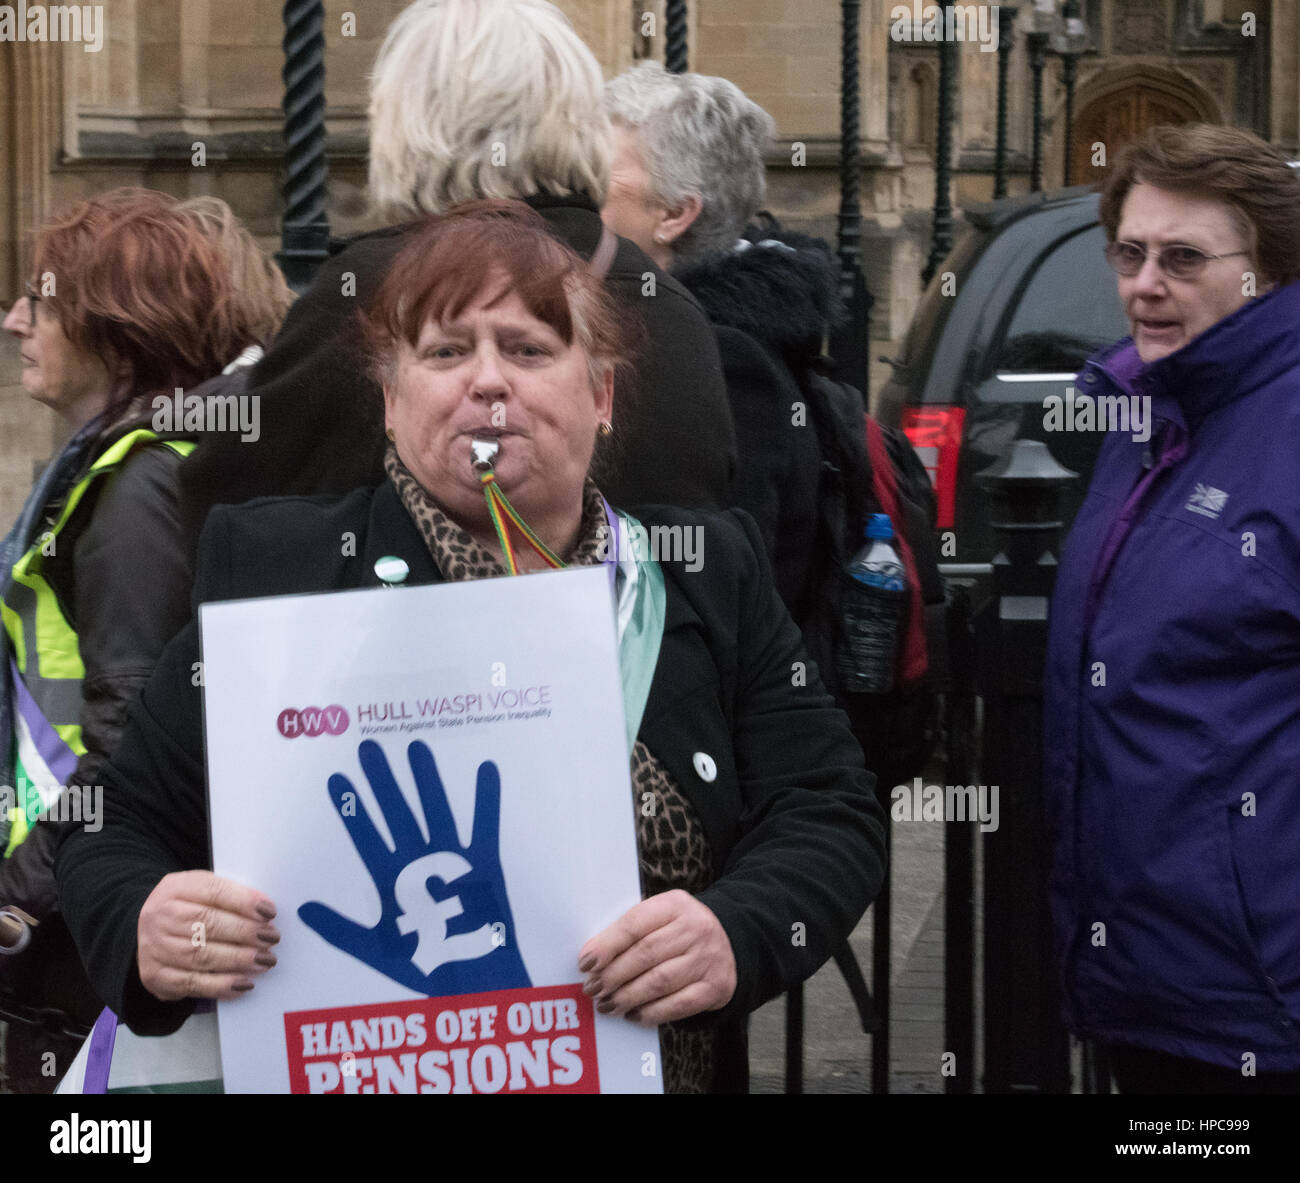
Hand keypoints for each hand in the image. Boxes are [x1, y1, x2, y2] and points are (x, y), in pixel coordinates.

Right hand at [137, 870, 278, 1001]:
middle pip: (207, 924)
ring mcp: (154, 947)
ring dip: (238, 959)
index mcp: (176, 887)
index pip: (213, 892)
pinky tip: (243, 984)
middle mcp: (159, 916)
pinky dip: (220, 985)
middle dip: (245, 932)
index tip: (269, 912)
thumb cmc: (188, 909)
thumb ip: (231, 897)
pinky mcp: (155, 976)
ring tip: (264, 960)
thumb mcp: (203, 891)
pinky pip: (191, 983)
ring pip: (200, 955)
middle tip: (271, 938)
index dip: (243, 902)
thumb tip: (265, 912)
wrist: (147, 932)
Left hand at [299, 740, 529, 995]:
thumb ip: (340, 929)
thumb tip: (300, 911)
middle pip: (398, 813)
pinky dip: (486, 801)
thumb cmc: (423, 964)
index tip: (336, 780)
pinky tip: (486, 770)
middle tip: (368, 749)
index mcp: (393, 880)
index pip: (367, 836)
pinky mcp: (484, 866)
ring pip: (436, 811)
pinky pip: (485, 827)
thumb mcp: (374, 949)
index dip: (352, 809)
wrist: (469, 980)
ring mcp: (452, 861)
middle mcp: (420, 862)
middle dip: (383, 782)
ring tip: (416, 748)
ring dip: (427, 781)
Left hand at [577, 890, 735, 1024]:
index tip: (585, 963)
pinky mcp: (716, 987)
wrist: (731, 941)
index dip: (607, 945)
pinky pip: (678, 1005)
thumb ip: (632, 930)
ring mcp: (708, 958)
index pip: (635, 923)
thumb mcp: (661, 915)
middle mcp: (695, 928)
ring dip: (627, 997)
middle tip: (592, 988)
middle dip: (613, 975)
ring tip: (607, 1004)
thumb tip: (593, 959)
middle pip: (645, 954)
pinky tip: (633, 1015)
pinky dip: (651, 1013)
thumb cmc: (680, 930)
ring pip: (660, 981)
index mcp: (675, 904)